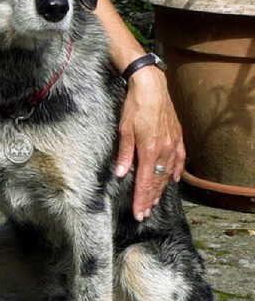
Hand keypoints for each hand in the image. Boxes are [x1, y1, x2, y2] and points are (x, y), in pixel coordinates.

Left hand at [115, 65, 185, 221]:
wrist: (151, 87)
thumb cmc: (135, 106)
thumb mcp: (124, 129)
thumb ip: (124, 154)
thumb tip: (120, 174)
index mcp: (149, 150)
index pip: (145, 182)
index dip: (141, 199)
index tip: (139, 213)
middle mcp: (164, 150)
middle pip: (157, 181)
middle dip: (150, 199)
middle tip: (145, 213)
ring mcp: (173, 144)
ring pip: (167, 173)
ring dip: (161, 188)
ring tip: (155, 201)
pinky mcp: (177, 136)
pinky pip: (179, 159)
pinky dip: (176, 171)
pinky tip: (174, 179)